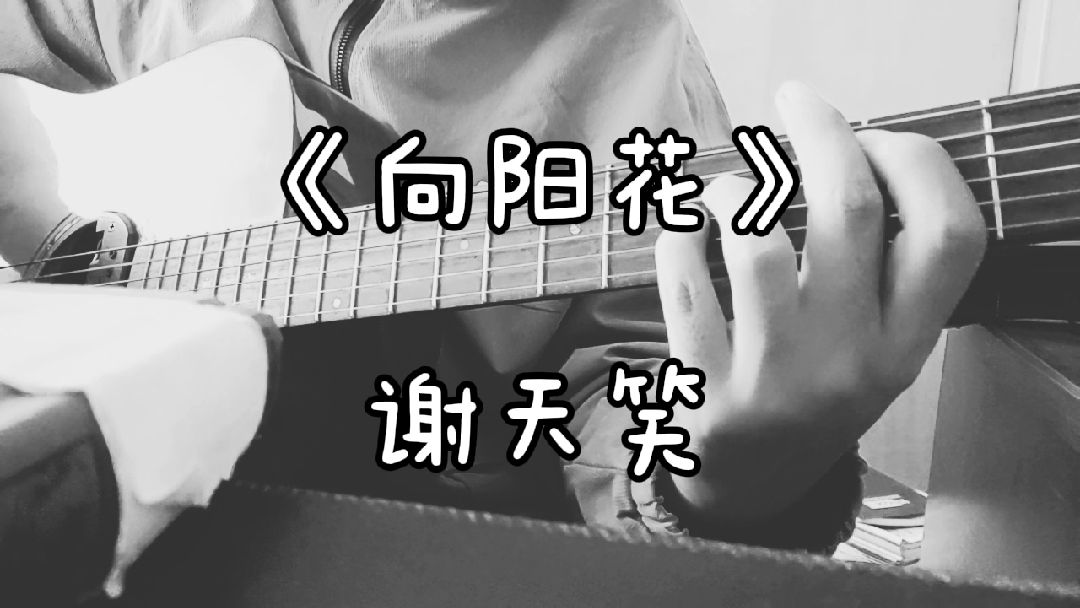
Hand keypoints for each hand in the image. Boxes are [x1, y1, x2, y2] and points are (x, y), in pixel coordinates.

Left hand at [654, 81, 986, 520]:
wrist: (754, 487)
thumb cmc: (815, 392)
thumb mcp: (874, 347)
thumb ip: (879, 271)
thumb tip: (844, 151)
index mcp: (906, 345)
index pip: (949, 236)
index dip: (915, 166)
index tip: (873, 136)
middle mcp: (850, 361)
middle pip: (850, 212)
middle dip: (821, 134)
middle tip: (795, 103)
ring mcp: (775, 378)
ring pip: (758, 241)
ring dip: (735, 189)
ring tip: (725, 188)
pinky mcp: (707, 389)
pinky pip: (684, 286)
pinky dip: (678, 237)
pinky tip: (683, 228)